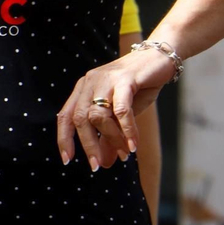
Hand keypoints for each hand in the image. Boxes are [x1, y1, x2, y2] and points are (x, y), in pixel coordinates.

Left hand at [56, 47, 172, 169]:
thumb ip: (109, 135)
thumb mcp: (120, 114)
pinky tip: (132, 145)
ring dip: (112, 138)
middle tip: (98, 165)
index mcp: (83, 89)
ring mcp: (106, 79)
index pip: (66, 115)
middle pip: (80, 118)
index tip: (66, 160)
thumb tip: (105, 163)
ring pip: (99, 115)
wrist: (159, 58)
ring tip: (124, 154)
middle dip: (88, 145)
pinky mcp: (125, 78)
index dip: (64, 138)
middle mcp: (90, 82)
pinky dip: (126, 130)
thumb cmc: (138, 88)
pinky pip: (121, 109)